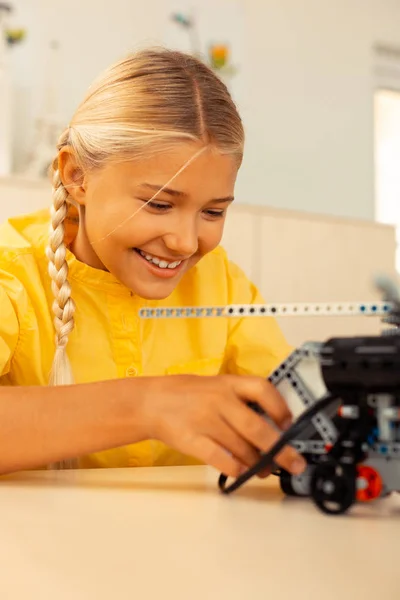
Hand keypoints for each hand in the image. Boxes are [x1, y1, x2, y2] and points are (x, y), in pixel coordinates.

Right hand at [139, 374, 306, 478]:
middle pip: (257, 428)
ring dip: (258, 464)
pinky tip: (241, 471)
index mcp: (227, 384)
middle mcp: (219, 400)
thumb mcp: (215, 385)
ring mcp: (205, 421)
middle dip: (280, 451)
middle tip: (293, 464)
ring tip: (265, 470)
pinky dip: (235, 468)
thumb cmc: (187, 394)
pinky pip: (221, 459)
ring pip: (242, 447)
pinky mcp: (192, 441)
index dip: (280, 408)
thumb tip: (272, 424)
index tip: (288, 425)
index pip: (262, 389)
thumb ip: (239, 399)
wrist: (150, 402)